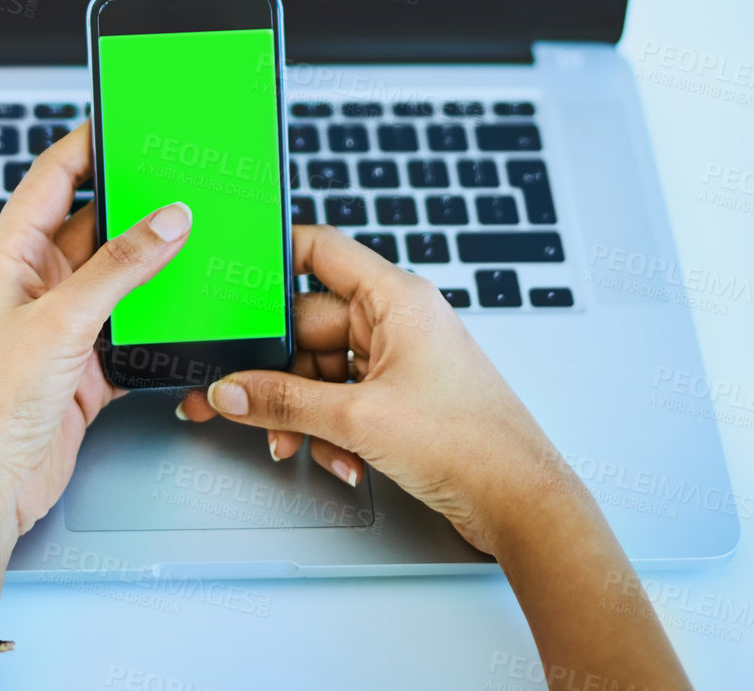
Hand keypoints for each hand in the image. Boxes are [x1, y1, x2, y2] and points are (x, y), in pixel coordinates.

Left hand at [0, 123, 192, 536]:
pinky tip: (187, 308)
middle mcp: (35, 282)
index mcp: (10, 254)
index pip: (54, 177)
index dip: (89, 142)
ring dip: (155, 265)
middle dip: (139, 205)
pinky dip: (159, 318)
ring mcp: (62, 323)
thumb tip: (167, 219)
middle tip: (184, 181)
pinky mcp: (85, 363)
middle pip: (97, 224)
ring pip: (120, 276)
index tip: (129, 118)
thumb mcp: (61, 321)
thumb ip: (121, 267)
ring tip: (199, 240)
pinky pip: (131, 325)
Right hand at [178, 224, 559, 554]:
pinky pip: (343, 399)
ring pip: (321, 369)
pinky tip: (342, 460)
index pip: (321, 250)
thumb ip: (284, 402)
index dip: (274, 259)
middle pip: (308, 324)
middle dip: (276, 372)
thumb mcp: (360, 419)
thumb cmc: (472, 444)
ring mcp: (400, 359)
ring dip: (303, 412)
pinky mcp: (401, 396)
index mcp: (396, 297)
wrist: (520, 504)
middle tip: (236, 400)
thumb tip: (233, 392)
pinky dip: (331, 430)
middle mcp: (398, 320)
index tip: (232, 279)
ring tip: (295, 446)